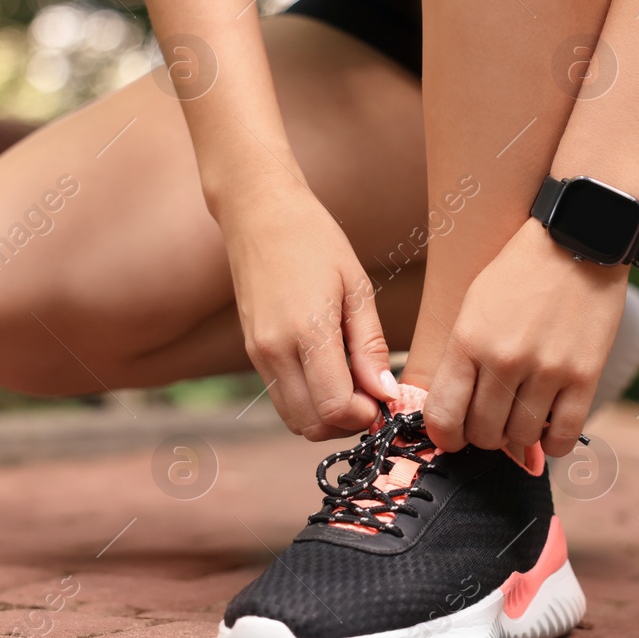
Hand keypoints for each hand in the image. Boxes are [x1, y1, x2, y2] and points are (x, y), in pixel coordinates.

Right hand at [219, 181, 397, 439]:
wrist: (258, 212)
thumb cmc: (315, 240)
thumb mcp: (356, 287)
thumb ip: (370, 345)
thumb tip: (386, 393)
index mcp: (306, 332)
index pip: (335, 408)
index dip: (365, 415)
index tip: (384, 395)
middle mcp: (275, 351)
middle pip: (312, 425)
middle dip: (347, 422)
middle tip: (371, 393)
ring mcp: (258, 354)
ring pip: (294, 419)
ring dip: (327, 415)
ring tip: (352, 382)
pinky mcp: (252, 352)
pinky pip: (282, 398)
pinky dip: (309, 400)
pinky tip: (329, 371)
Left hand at [425, 217, 626, 456]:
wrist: (577, 240)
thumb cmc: (519, 273)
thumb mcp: (473, 306)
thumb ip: (461, 359)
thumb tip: (456, 413)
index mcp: (468, 341)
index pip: (443, 415)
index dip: (444, 436)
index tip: (452, 437)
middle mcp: (504, 360)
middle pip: (482, 433)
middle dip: (481, 436)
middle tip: (490, 422)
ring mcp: (547, 370)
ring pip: (520, 438)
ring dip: (517, 438)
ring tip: (519, 417)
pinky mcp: (585, 375)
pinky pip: (563, 435)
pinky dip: (551, 443)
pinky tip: (547, 430)